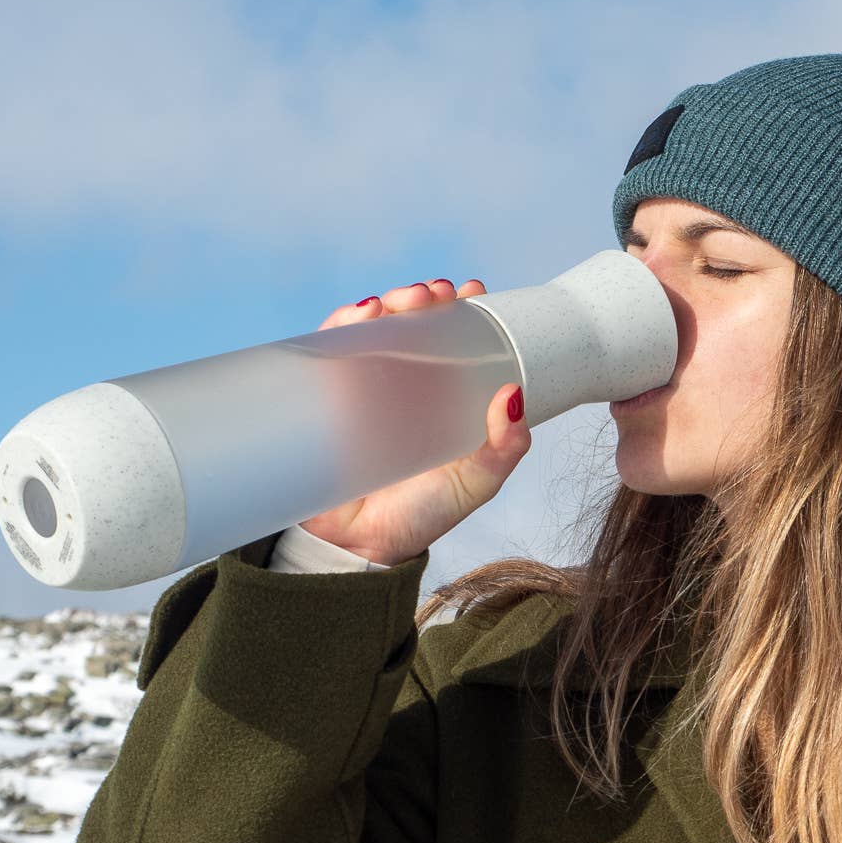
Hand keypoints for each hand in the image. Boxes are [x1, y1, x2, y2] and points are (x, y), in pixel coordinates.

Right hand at [296, 278, 530, 563]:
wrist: (361, 550)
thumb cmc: (422, 514)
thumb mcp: (477, 482)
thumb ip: (504, 448)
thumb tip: (514, 396)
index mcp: (444, 396)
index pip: (455, 338)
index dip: (465, 309)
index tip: (474, 292)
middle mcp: (404, 384)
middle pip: (412, 324)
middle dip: (424, 298)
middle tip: (437, 295)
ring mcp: (364, 388)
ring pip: (374, 328)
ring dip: (389, 303)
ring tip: (406, 300)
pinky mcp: (327, 396)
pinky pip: (331, 350)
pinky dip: (343, 323)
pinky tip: (362, 314)